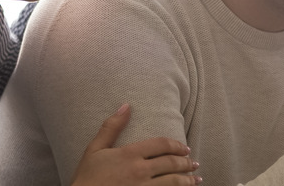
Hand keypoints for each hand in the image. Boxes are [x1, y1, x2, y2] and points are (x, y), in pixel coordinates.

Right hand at [71, 104, 201, 185]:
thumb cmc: (86, 177)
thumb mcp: (94, 149)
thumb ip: (111, 127)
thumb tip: (126, 106)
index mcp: (130, 155)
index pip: (161, 145)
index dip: (176, 146)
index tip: (185, 148)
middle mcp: (140, 171)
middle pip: (171, 164)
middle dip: (186, 163)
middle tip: (194, 163)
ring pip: (174, 183)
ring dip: (188, 180)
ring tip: (196, 179)